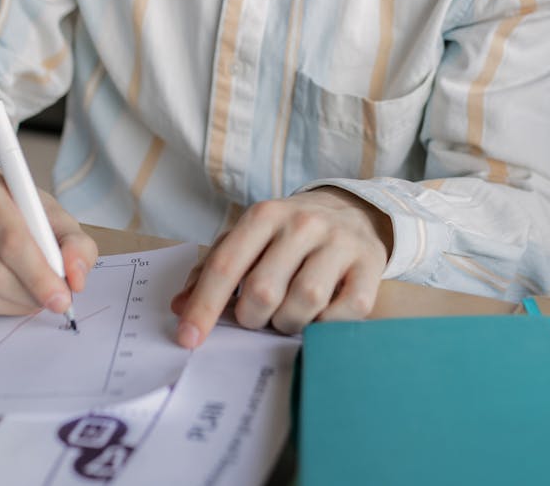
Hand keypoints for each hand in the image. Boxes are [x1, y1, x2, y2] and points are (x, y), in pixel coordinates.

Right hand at [0, 168, 97, 315]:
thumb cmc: (22, 208)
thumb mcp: (54, 214)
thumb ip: (75, 244)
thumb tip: (77, 278)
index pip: (11, 239)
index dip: (39, 273)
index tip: (63, 296)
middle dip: (31, 293)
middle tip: (57, 301)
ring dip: (18, 303)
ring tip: (39, 295)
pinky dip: (1, 306)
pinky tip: (15, 292)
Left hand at [170, 187, 392, 347]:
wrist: (352, 211)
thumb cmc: (289, 234)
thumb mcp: (250, 237)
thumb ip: (213, 267)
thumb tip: (179, 306)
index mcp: (264, 215)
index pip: (226, 264)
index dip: (204, 306)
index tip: (187, 338)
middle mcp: (302, 224)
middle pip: (263, 290)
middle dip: (251, 318)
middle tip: (256, 318)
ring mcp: (339, 243)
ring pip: (303, 302)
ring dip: (288, 324)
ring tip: (287, 316)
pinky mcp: (370, 266)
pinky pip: (344, 313)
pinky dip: (326, 327)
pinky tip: (319, 317)